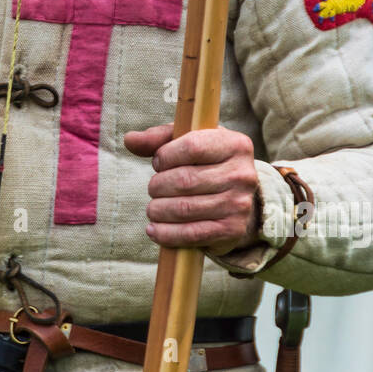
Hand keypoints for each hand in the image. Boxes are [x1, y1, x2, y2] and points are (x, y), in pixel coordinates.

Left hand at [124, 123, 260, 255]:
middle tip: (154, 189)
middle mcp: (242, 174)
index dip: (166, 156)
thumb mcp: (188, 142)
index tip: (158, 163)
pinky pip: (191, 234)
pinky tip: (154, 229)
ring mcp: (239, 204)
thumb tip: (130, 140)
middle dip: (158, 186)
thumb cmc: (206, 163)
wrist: (237, 200)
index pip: (192, 146)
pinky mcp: (232, 230)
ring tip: (153, 208)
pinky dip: (166, 233)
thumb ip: (158, 138)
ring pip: (184, 208)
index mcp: (235, 144)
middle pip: (185, 180)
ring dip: (158, 210)